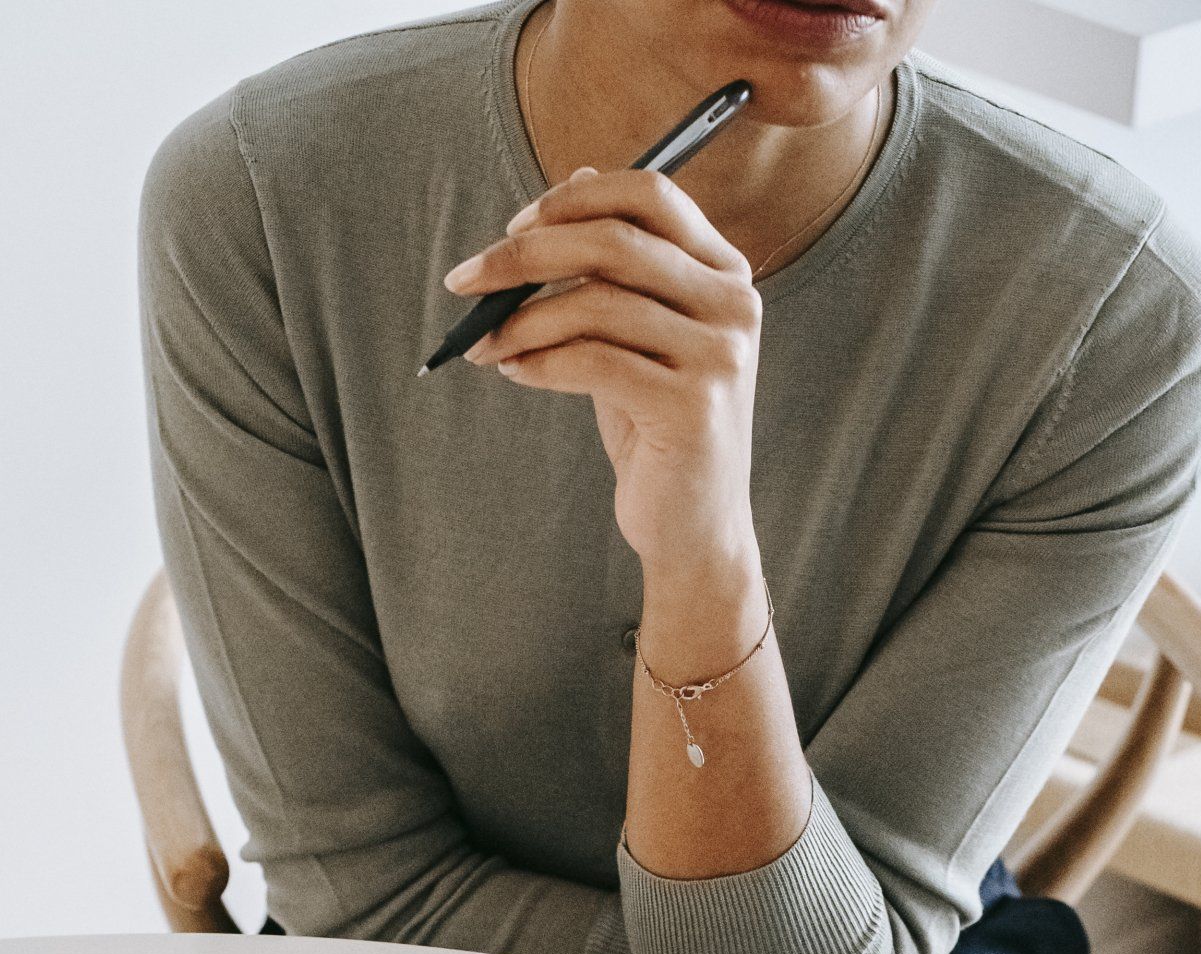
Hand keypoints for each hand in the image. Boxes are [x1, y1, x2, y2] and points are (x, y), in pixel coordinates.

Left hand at [446, 168, 762, 584]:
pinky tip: (513, 372)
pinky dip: (539, 363)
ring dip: (521, 320)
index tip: (514, 225)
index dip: (574, 199)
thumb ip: (616, 266)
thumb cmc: (658, 427)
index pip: (650, 194)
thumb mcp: (638, 335)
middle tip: (467, 279)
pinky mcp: (693, 407)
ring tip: (485, 343)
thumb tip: (573, 179)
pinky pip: (593, 362)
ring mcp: (719, 356)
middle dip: (526, 255)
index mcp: (724, 272)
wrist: (695, 526)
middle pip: (613, 241)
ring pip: (596, 303)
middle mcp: (733, 305)